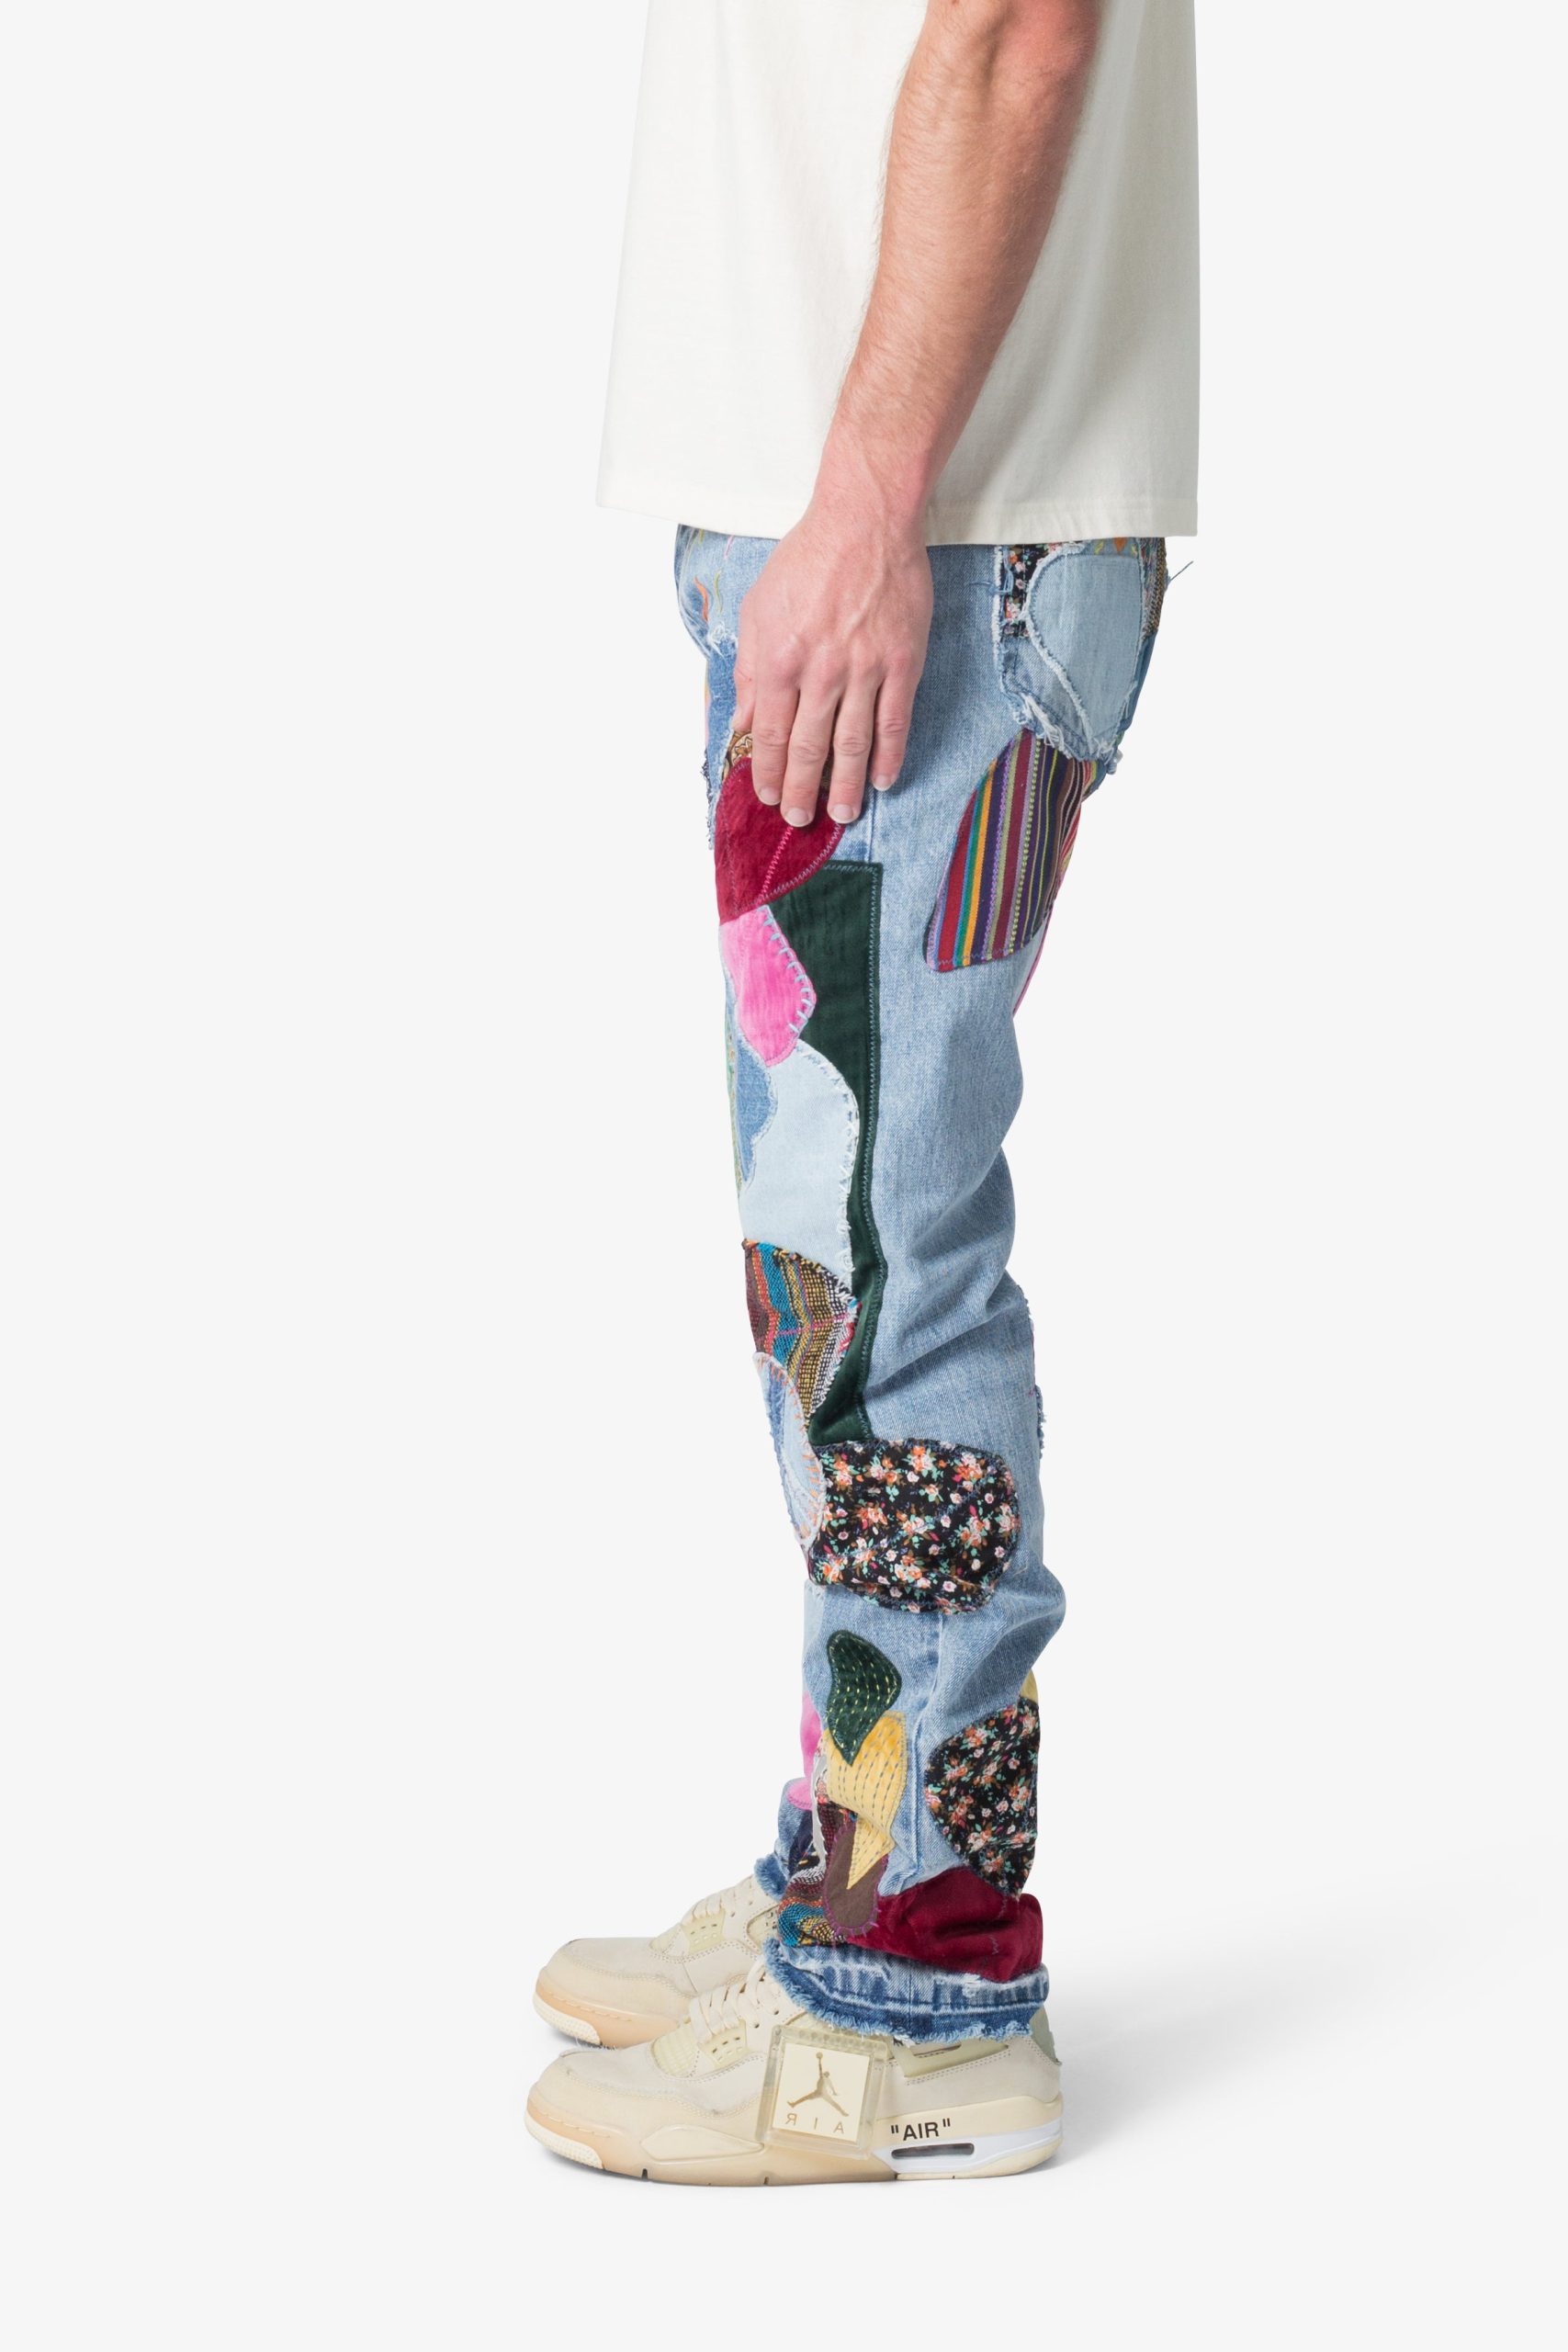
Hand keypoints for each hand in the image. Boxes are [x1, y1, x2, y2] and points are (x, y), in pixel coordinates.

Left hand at [731, 498, 932, 826]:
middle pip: (809, 748)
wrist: (864, 523)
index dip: (769, 771)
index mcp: (780, 659)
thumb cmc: (807, 561)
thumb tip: (745, 723)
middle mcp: (821, 671)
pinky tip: (885, 779)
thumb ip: (751, 672)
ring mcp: (865, 669)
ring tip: (842, 814)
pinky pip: (895, 722)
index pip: (771, 733)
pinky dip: (890, 756)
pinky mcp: (902, 663)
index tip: (768, 795)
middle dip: (801, 791)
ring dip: (847, 786)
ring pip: (853, 744)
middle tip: (800, 820)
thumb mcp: (758, 610)